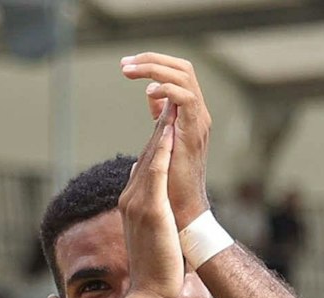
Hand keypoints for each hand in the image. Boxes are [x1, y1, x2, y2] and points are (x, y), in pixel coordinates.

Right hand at [119, 104, 186, 297]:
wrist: (151, 291)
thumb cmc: (155, 268)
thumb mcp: (149, 234)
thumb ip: (147, 211)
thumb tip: (149, 195)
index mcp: (130, 202)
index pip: (144, 164)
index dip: (155, 139)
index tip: (165, 118)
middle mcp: (130, 198)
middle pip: (145, 154)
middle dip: (157, 125)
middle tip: (165, 95)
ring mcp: (137, 202)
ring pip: (149, 157)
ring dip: (159, 127)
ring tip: (167, 101)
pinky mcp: (150, 208)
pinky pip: (155, 170)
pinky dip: (160, 147)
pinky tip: (168, 128)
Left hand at [122, 52, 211, 226]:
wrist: (183, 210)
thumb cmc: (171, 183)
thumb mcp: (161, 143)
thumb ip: (159, 120)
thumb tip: (150, 96)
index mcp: (189, 114)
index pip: (176, 74)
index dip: (153, 64)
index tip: (126, 66)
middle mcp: (197, 113)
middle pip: (182, 68)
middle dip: (152, 60)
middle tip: (124, 65)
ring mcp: (198, 121)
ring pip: (185, 76)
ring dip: (155, 69)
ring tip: (130, 72)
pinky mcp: (194, 132)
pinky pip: (187, 98)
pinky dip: (168, 90)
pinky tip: (149, 91)